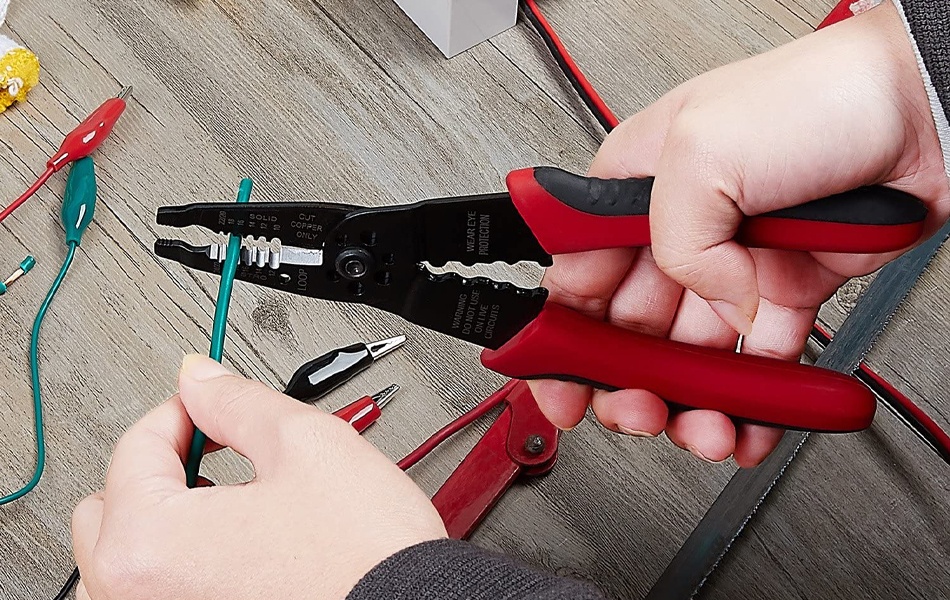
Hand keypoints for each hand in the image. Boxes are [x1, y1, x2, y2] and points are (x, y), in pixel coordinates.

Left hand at [71, 355, 445, 599]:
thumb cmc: (367, 555)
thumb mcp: (304, 442)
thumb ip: (234, 401)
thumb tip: (198, 377)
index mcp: (150, 544)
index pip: (135, 446)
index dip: (183, 409)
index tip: (211, 404)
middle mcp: (137, 597)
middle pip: (108, 507)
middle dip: (161, 466)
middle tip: (218, 449)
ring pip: (127, 556)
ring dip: (164, 517)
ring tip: (230, 498)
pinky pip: (156, 591)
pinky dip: (179, 562)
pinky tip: (235, 544)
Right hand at [530, 1, 949, 466]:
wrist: (924, 112)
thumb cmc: (817, 98)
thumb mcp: (702, 148)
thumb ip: (677, 239)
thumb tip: (708, 298)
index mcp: (632, 187)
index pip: (575, 272)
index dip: (559, 332)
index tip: (557, 378)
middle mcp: (677, 228)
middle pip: (629, 326)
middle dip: (625, 378)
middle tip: (635, 409)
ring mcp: (731, 263)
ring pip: (690, 353)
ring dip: (689, 399)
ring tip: (703, 426)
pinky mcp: (785, 289)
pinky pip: (758, 360)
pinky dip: (751, 402)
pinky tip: (744, 425)